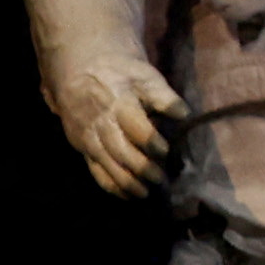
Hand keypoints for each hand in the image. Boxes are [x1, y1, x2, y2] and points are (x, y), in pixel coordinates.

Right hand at [51, 50, 183, 199]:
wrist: (80, 69)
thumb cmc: (121, 73)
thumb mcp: (144, 75)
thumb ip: (163, 96)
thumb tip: (183, 114)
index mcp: (119, 104)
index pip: (136, 128)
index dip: (151, 142)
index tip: (166, 152)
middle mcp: (101, 124)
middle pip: (121, 152)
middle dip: (141, 169)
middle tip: (160, 179)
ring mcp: (89, 138)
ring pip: (107, 165)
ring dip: (126, 182)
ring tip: (145, 194)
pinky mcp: (83, 147)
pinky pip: (95, 170)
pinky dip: (110, 185)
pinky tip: (127, 195)